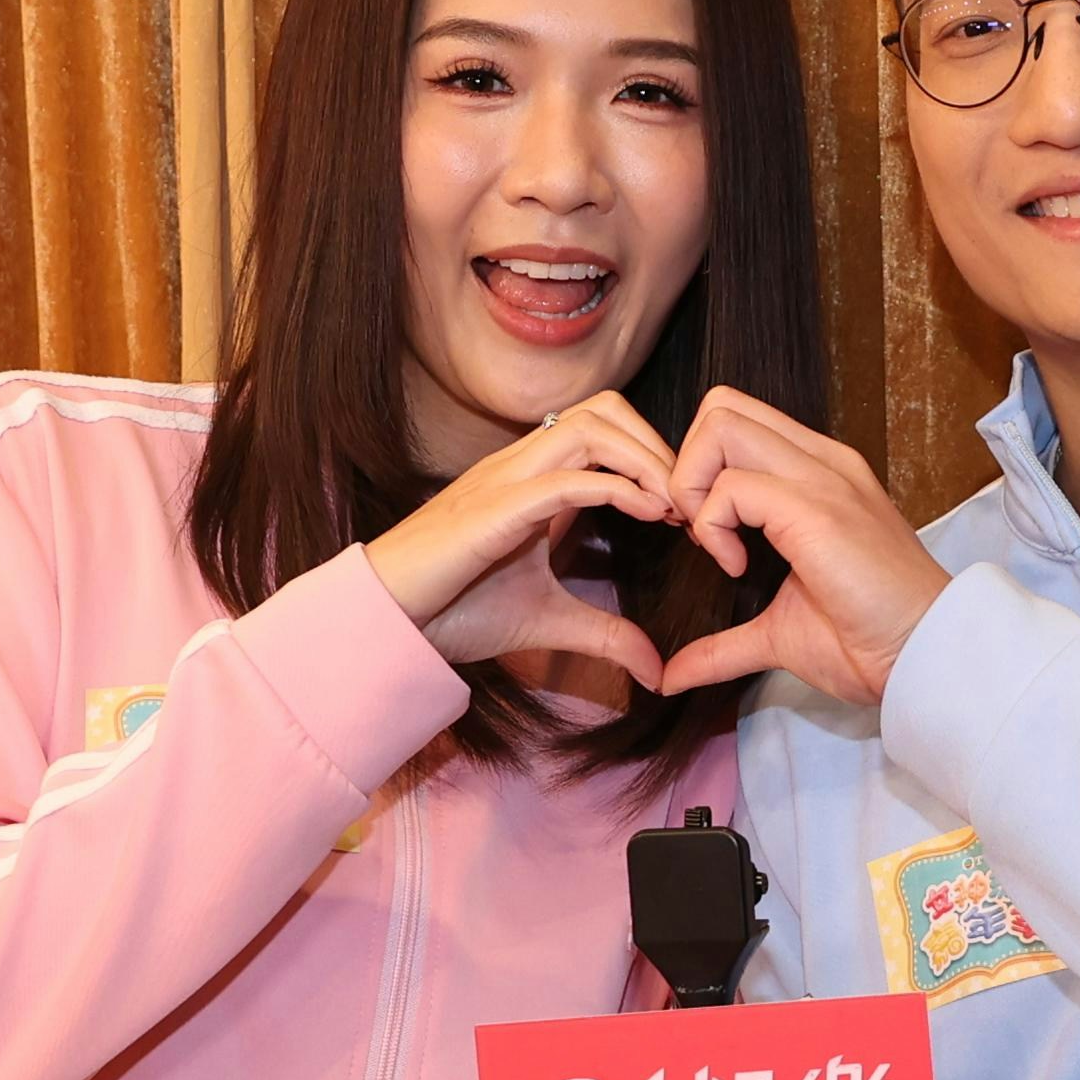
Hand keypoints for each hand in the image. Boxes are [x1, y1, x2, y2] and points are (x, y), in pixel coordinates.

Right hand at [363, 393, 679, 689]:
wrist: (388, 622)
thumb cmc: (452, 610)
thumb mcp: (547, 622)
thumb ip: (604, 636)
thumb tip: (656, 671)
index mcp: (531, 477)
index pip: (604, 427)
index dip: (653, 454)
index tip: (685, 508)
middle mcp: (519, 464)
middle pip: (605, 409)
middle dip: (659, 445)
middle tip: (691, 500)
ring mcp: (505, 480)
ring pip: (590, 428)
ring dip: (646, 459)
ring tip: (675, 507)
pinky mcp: (494, 510)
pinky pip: (566, 479)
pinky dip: (616, 488)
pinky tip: (649, 515)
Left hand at [660, 390, 949, 702]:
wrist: (922, 655)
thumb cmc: (867, 639)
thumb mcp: (779, 632)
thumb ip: (724, 643)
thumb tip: (673, 674)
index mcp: (817, 474)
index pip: (736, 422)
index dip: (698, 471)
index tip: (704, 534)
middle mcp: (820, 461)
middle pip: (720, 406)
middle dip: (685, 467)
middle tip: (699, 531)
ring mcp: (821, 478)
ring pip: (720, 425)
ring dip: (693, 486)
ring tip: (715, 544)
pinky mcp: (816, 508)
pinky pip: (732, 485)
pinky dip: (713, 526)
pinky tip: (737, 567)